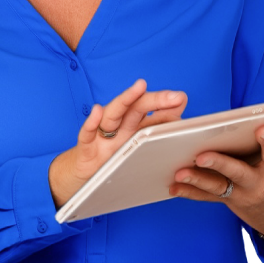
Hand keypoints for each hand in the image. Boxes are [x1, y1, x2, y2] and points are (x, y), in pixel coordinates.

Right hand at [49, 79, 187, 207]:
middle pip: (135, 109)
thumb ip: (154, 130)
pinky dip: (90, 122)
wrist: (83, 175)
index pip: (149, 110)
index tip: (181, 99)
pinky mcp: (86, 149)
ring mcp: (101, 136)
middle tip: (175, 97)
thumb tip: (179, 115)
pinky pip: (87, 134)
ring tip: (140, 87)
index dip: (164, 104)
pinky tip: (97, 111)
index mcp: (131, 126)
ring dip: (126, 100)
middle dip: (154, 100)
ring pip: (113, 115)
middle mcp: (117, 127)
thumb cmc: (111, 158)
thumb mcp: (134, 145)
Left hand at [169, 122, 263, 240]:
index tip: (263, 127)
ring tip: (179, 173)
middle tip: (202, 155)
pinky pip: (207, 197)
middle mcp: (259, 185)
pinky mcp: (227, 200)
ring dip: (197, 180)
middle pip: (238, 174)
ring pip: (217, 187)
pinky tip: (172, 187)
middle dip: (220, 164)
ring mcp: (241, 195)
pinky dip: (189, 192)